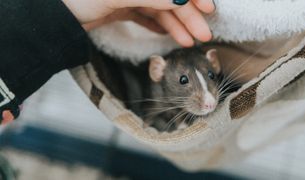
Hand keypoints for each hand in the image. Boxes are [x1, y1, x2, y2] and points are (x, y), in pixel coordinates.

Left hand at [62, 0, 214, 46]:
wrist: (53, 17)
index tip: (208, 9)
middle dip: (187, 15)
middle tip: (202, 34)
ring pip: (158, 8)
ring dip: (174, 25)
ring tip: (187, 41)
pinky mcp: (121, 7)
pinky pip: (144, 15)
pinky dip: (156, 24)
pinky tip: (166, 34)